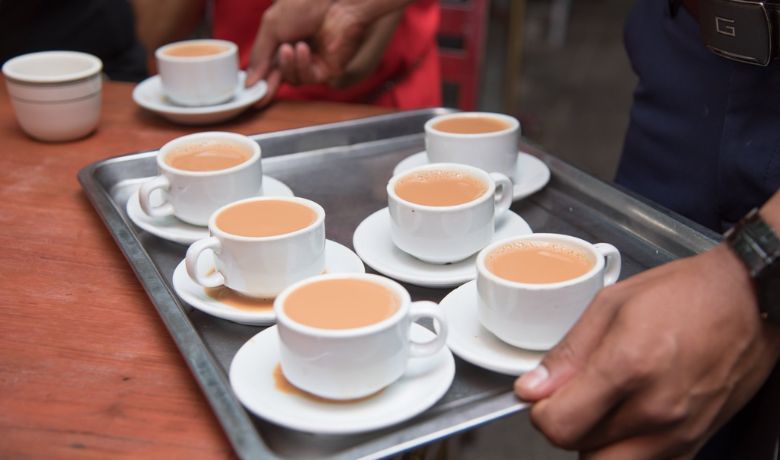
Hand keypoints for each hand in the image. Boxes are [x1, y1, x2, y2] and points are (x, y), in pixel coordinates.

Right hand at [246, 0, 404, 106]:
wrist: (334, 1)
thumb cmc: (304, 4)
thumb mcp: (272, 26)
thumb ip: (260, 55)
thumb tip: (249, 82)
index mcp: (283, 40)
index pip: (268, 66)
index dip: (258, 80)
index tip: (248, 93)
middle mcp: (299, 53)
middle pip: (280, 78)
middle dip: (269, 84)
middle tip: (258, 92)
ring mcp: (315, 62)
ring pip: (293, 80)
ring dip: (287, 66)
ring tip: (287, 48)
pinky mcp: (329, 69)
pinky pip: (309, 77)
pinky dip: (303, 64)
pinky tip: (302, 49)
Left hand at [514, 243, 779, 458]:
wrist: (748, 302)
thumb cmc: (686, 295)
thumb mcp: (612, 305)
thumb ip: (568, 353)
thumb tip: (533, 388)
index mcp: (628, 366)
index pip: (559, 424)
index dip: (540, 411)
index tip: (543, 394)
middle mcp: (655, 407)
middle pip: (579, 448)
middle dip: (565, 424)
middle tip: (572, 396)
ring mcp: (678, 431)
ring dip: (594, 440)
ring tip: (602, 404)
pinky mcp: (694, 442)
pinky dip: (626, 447)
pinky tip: (630, 414)